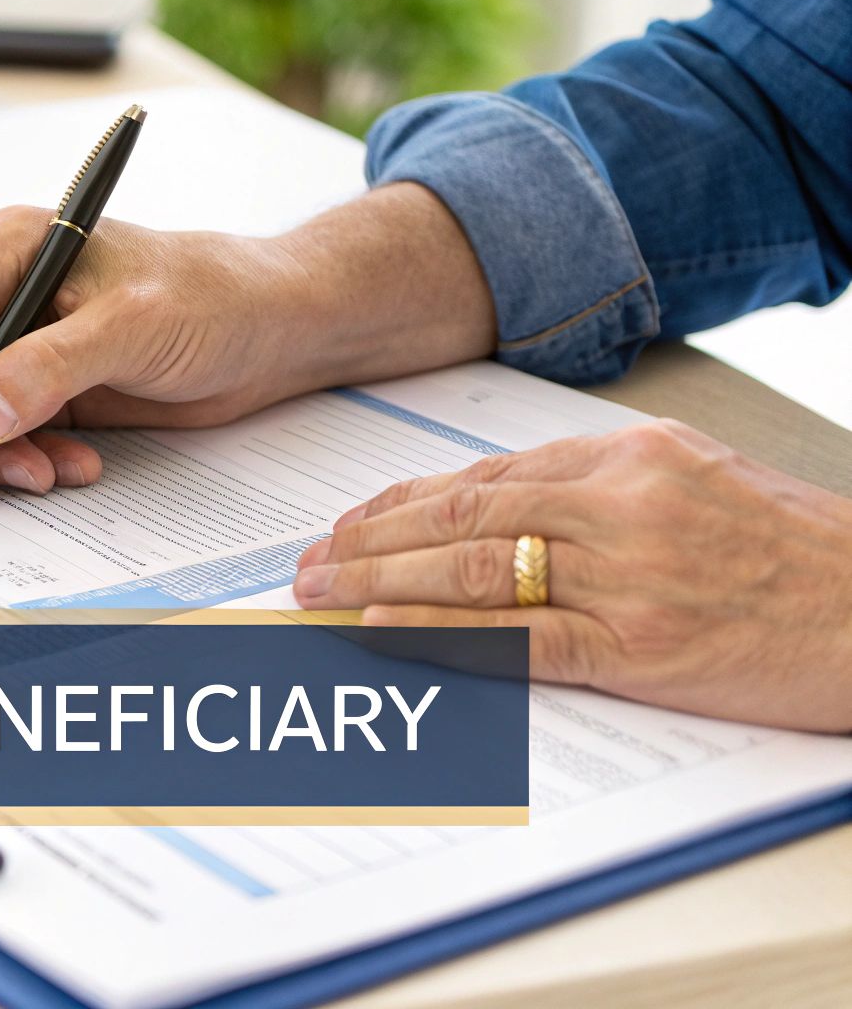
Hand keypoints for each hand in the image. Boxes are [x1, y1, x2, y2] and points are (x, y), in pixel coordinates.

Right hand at [0, 186, 496, 498]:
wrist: (275, 331)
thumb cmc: (217, 297)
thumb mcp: (135, 328)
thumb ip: (49, 368)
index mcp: (10, 250)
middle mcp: (6, 295)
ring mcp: (24, 345)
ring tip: (46, 474)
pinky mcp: (48, 389)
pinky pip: (7, 437)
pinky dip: (28, 462)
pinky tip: (74, 465)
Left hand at [292, 419, 851, 731]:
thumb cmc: (799, 552)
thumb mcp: (701, 482)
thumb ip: (605, 489)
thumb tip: (504, 510)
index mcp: (629, 457)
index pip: (484, 477)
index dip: (402, 504)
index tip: (348, 523)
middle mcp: (619, 504)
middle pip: (460, 519)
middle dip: (368, 543)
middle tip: (304, 565)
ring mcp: (627, 575)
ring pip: (472, 572)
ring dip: (379, 586)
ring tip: (317, 599)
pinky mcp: (642, 647)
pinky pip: (519, 639)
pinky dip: (442, 637)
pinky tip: (384, 635)